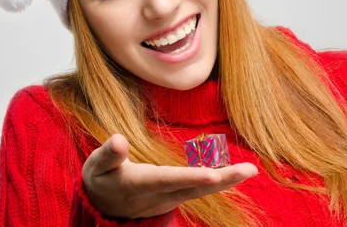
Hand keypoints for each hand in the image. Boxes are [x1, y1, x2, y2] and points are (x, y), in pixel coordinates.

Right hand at [82, 133, 257, 218]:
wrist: (102, 207)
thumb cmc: (100, 179)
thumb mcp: (96, 167)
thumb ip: (108, 154)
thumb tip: (118, 139)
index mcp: (138, 184)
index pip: (168, 179)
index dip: (190, 177)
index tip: (212, 174)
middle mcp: (158, 195)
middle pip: (193, 188)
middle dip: (222, 180)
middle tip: (249, 170)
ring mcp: (168, 199)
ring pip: (199, 191)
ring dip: (225, 181)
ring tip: (249, 170)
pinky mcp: (174, 197)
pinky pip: (198, 190)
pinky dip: (217, 181)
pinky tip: (234, 172)